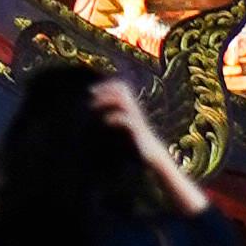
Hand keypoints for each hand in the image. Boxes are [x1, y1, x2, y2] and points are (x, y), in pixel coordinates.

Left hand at [95, 71, 207, 208]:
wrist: (154, 158)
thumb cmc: (140, 146)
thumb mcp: (128, 129)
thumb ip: (120, 119)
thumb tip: (103, 117)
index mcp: (133, 110)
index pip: (122, 90)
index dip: (108, 86)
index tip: (93, 91)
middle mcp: (136, 112)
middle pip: (122, 92)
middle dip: (106, 89)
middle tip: (91, 93)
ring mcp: (137, 120)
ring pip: (123, 103)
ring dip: (107, 101)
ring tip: (94, 106)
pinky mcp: (138, 132)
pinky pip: (126, 120)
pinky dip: (115, 118)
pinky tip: (106, 121)